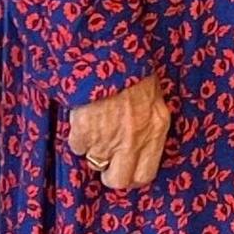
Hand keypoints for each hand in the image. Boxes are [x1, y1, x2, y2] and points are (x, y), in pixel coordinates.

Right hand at [63, 74, 172, 189]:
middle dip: (110, 174)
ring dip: (93, 151)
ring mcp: (108, 138)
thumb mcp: (154, 99)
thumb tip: (140, 143)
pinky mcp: (86, 132)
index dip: (132, 176)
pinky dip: (78, 137)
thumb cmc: (134, 70)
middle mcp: (133, 140)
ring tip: (95, 131)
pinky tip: (83, 120)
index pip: (145, 174)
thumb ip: (149, 125)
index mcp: (155, 130)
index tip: (126, 169)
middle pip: (119, 180)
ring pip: (96, 164)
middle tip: (106, 162)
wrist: (111, 53)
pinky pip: (78, 147)